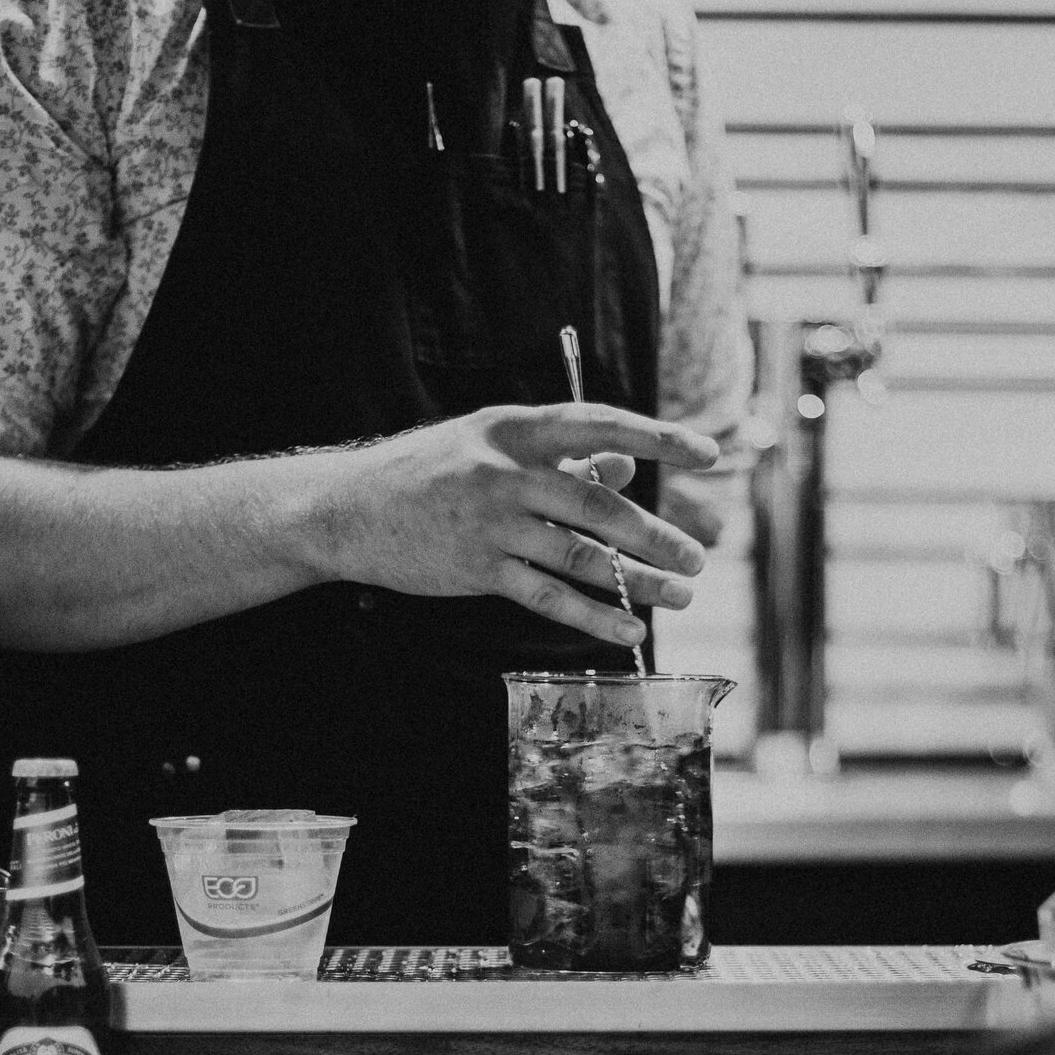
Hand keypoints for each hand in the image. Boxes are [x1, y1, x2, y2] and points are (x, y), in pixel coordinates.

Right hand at [313, 404, 719, 645]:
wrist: (348, 510)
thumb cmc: (429, 473)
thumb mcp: (490, 447)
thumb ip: (561, 458)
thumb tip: (624, 469)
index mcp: (513, 429)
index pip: (598, 424)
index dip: (656, 437)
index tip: (706, 451)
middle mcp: (505, 472)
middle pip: (598, 504)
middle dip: (656, 535)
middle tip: (697, 557)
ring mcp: (490, 523)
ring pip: (581, 555)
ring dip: (636, 580)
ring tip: (678, 595)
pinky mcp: (477, 569)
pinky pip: (548, 597)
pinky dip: (593, 616)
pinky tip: (629, 630)